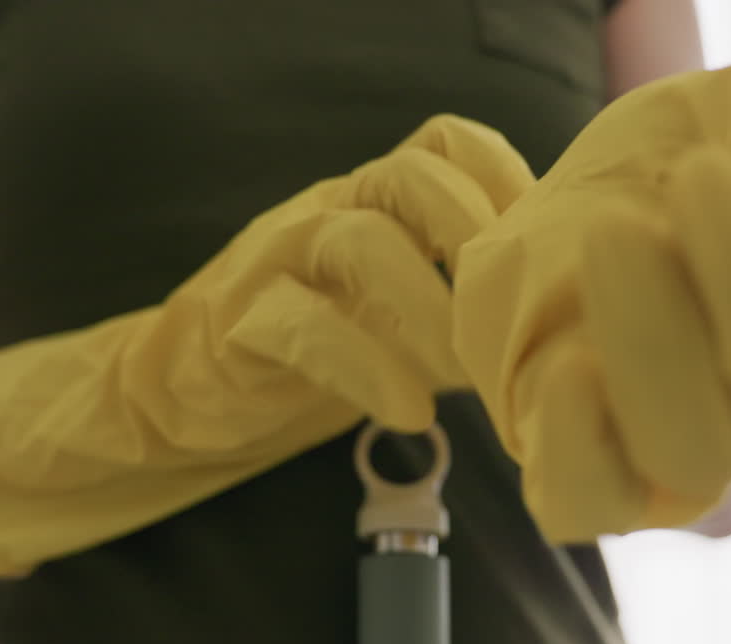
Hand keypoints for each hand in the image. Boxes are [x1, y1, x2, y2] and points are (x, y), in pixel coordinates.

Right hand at [0, 114, 536, 574]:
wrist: (181, 387)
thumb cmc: (311, 349)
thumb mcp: (389, 309)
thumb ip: (452, 296)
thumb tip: (549, 321)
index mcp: (373, 200)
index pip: (446, 145)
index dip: (508, 182)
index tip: (549, 256)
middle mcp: (327, 211)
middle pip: (410, 175)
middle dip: (476, 235)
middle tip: (514, 315)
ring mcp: (278, 259)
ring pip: (358, 241)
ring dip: (428, 309)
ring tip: (470, 377)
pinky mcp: (239, 320)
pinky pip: (302, 325)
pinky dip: (366, 368)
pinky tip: (409, 412)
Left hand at [452, 64, 730, 540]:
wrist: (541, 204)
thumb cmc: (663, 165)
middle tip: (695, 175)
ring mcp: (677, 448)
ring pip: (697, 453)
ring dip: (656, 337)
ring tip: (616, 231)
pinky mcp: (582, 471)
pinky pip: (589, 499)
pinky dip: (580, 439)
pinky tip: (570, 362)